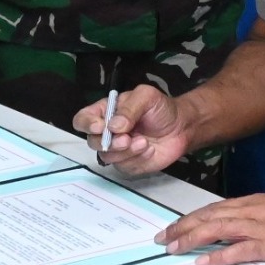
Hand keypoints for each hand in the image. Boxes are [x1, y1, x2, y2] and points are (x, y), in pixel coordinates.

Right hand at [71, 82, 187, 173]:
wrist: (181, 127)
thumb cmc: (161, 109)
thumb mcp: (146, 97)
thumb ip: (129, 108)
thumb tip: (113, 126)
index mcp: (105, 112)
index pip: (82, 119)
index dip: (86, 124)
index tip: (101, 126)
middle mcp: (107, 132)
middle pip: (92, 141)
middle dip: (109, 142)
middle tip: (127, 138)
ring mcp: (117, 149)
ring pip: (107, 157)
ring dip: (125, 152)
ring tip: (144, 142)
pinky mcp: (128, 163)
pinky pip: (124, 167)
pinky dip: (137, 159)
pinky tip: (149, 150)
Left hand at [156, 193, 264, 264]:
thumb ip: (252, 217)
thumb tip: (231, 228)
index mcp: (252, 202)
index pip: (213, 209)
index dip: (190, 219)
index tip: (172, 228)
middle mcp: (252, 211)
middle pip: (209, 216)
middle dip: (183, 227)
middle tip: (162, 239)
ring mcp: (261, 227)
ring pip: (218, 229)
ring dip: (192, 239)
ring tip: (173, 248)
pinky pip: (240, 250)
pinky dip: (219, 255)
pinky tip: (203, 261)